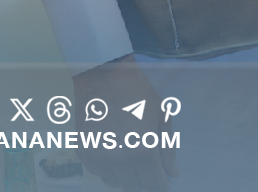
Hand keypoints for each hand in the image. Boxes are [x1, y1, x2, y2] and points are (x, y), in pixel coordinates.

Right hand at [72, 55, 177, 191]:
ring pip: (115, 182)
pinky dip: (109, 169)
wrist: (103, 76)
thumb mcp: (162, 117)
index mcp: (144, 151)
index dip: (161, 184)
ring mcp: (99, 158)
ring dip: (126, 176)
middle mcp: (120, 160)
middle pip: (134, 186)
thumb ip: (168, 149)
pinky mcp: (83, 153)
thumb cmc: (138, 93)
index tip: (164, 182)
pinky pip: (98, 172)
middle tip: (149, 167)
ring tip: (131, 157)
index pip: (154, 183)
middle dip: (145, 181)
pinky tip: (115, 152)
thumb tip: (173, 173)